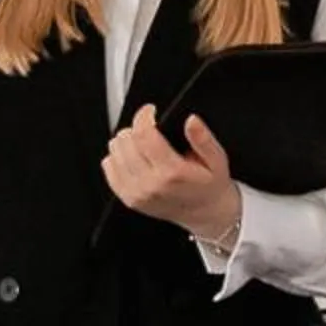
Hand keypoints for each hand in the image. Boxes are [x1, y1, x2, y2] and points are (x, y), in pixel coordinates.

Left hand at [102, 104, 245, 244]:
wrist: (205, 213)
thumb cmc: (209, 185)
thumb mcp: (217, 159)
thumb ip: (203, 139)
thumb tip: (191, 121)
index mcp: (172, 172)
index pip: (144, 135)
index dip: (144, 116)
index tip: (150, 111)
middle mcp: (151, 184)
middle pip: (126, 142)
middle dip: (135, 128)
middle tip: (149, 129)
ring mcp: (137, 193)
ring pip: (114, 153)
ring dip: (125, 142)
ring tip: (141, 142)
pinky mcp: (129, 199)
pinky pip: (109, 169)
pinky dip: (116, 158)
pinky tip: (132, 157)